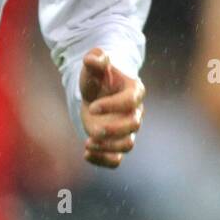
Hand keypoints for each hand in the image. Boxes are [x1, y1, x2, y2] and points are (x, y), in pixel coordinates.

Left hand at [78, 48, 143, 168]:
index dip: (113, 106)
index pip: (130, 102)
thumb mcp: (93, 65)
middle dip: (114, 130)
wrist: (95, 94)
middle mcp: (134, 113)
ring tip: (88, 143)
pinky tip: (86, 154)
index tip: (92, 107)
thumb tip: (95, 59)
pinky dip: (103, 160)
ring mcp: (126, 130)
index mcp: (133, 91)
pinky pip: (116, 159)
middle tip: (93, 129)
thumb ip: (95, 58)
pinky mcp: (115, 144)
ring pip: (127, 145)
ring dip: (108, 147)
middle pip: (133, 126)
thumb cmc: (97, 78)